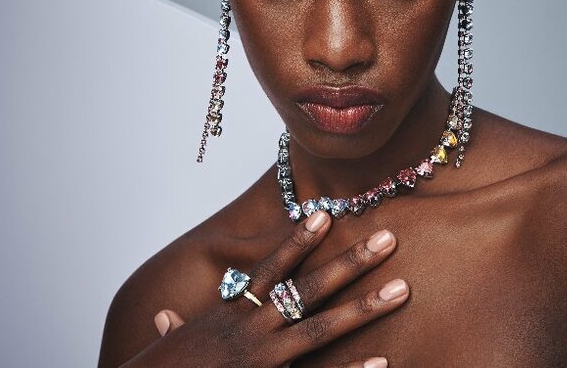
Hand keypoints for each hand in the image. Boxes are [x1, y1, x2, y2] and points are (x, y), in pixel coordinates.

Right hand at [121, 210, 406, 366]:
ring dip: (363, 307)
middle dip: (349, 263)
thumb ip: (172, 331)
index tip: (325, 213)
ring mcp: (265, 360)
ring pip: (321, 327)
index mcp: (231, 317)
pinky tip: (385, 359)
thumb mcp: (166, 350)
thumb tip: (165, 317)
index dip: (298, 241)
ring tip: (401, 289)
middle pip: (308, 289)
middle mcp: (252, 332)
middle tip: (387, 238)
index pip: (270, 271)